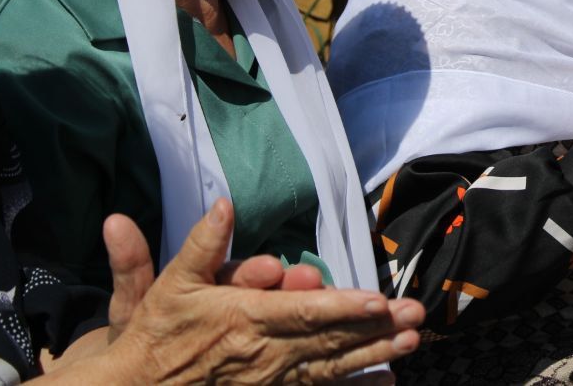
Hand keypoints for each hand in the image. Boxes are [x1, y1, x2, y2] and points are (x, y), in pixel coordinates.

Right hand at [82, 199, 423, 382]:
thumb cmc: (156, 332)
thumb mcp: (170, 282)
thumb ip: (203, 245)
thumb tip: (224, 205)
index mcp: (245, 320)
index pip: (303, 312)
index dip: (342, 307)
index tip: (378, 301)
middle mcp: (265, 353)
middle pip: (329, 339)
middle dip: (375, 329)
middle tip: (416, 317)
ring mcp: (270, 379)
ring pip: (332, 366)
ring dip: (374, 355)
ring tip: (411, 343)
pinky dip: (352, 385)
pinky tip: (384, 380)